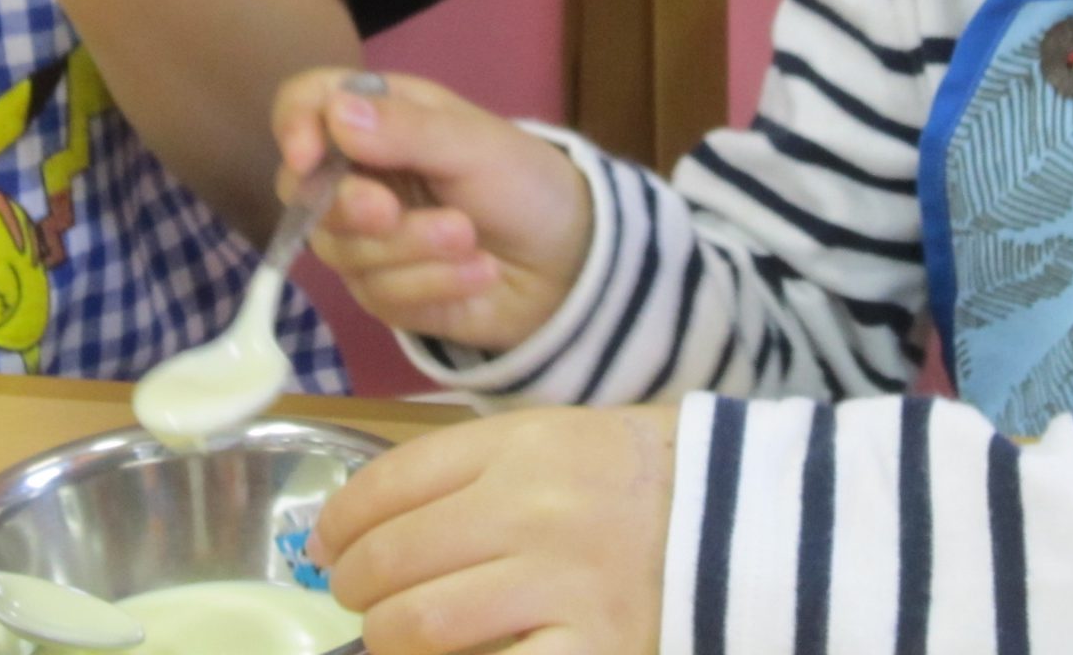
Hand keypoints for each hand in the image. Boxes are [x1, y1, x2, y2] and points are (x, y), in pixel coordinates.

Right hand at [273, 70, 593, 353]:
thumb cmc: (523, 182)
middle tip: (390, 211)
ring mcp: (367, 239)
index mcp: (377, 118)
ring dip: (410, 249)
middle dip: (348, 206)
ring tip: (469, 240)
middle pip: (302, 191)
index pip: (304, 104)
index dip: (293, 125)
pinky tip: (478, 274)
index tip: (307, 156)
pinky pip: (378, 295)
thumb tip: (333, 114)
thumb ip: (405, 129)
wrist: (572, 263)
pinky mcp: (385, 294)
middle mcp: (359, 175)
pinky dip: (432, 285)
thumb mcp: (473, 144)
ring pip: (342, 251)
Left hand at [316, 406, 678, 654]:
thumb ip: (462, 471)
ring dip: (386, 641)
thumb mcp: (549, 439)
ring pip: (418, 627)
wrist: (745, 524)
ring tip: (392, 638)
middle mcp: (531, 510)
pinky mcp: (591, 653)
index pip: (388, 483)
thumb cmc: (632, 481)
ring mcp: (561, 587)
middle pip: (391, 559)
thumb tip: (356, 524)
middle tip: (356, 597)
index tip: (328, 544)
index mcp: (518, 445)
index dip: (338, 521)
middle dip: (353, 587)